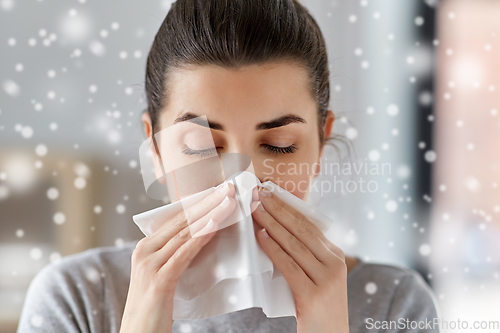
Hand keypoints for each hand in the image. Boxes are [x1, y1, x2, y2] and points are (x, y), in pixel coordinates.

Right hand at [120, 183, 236, 332]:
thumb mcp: (162, 276)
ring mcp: (150, 264)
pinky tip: (215, 225)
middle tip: (227, 188)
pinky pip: (184, 253)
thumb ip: (176, 256)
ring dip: (210, 215)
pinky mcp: (159, 280)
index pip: (176, 219)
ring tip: (228, 202)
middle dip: (207, 202)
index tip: (218, 192)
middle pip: (182, 221)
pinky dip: (201, 237)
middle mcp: (145, 250)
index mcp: (146, 247)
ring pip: (185, 233)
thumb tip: (202, 237)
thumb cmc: (153, 308)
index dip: (198, 204)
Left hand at [251, 187, 348, 332]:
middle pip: (302, 231)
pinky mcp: (313, 295)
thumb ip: (305, 256)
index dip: (288, 208)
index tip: (270, 194)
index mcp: (336, 255)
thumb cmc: (316, 307)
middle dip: (279, 210)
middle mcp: (335, 264)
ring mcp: (326, 279)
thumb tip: (275, 231)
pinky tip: (261, 237)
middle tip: (259, 194)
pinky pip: (289, 266)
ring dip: (272, 225)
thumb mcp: (316, 276)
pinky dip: (273, 249)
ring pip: (295, 245)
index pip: (309, 225)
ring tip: (255, 211)